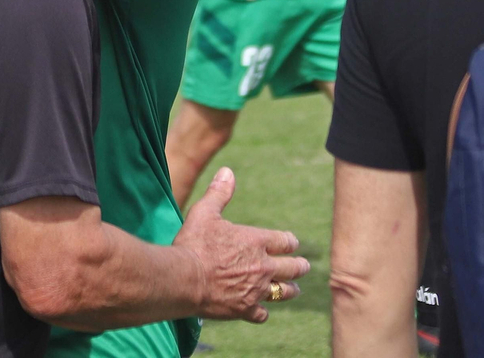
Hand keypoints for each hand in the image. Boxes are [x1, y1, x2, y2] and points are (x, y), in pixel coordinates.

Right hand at [174, 167, 310, 322]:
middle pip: (294, 268)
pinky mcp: (246, 309)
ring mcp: (257, 290)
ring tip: (293, 290)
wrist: (184, 279)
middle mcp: (263, 266)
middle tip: (303, 267)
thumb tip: (228, 171)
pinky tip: (260, 311)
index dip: (289, 241)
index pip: (285, 241)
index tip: (291, 243)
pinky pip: (263, 314)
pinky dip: (262, 312)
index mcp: (256, 241)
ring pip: (285, 293)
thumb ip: (219, 193)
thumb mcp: (204, 213)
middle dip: (300, 267)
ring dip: (290, 290)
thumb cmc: (194, 244)